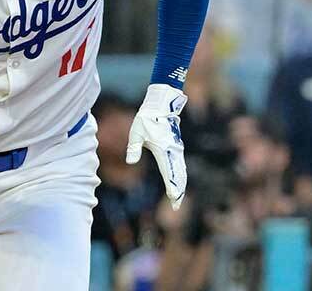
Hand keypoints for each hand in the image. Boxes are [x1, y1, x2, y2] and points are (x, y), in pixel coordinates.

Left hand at [126, 84, 187, 209]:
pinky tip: (179, 182)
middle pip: (178, 175)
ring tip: (177, 197)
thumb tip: (130, 162)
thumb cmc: (147, 119)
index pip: (168, 172)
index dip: (171, 187)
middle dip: (178, 190)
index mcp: (163, 149)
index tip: (173, 198)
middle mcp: (172, 151)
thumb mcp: (136, 133)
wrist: (161, 105)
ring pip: (181, 170)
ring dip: (180, 184)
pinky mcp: (177, 147)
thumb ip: (134, 148)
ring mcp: (176, 149)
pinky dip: (180, 175)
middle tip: (176, 205)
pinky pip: (180, 165)